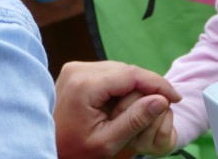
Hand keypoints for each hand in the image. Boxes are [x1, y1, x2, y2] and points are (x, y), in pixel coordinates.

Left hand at [54, 61, 180, 158]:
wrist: (41, 146)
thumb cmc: (72, 149)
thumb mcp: (107, 142)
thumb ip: (135, 121)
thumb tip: (161, 101)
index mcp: (84, 85)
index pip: (131, 74)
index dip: (158, 84)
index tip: (176, 97)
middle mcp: (78, 69)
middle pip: (126, 70)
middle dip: (148, 86)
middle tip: (166, 103)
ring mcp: (75, 68)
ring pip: (118, 70)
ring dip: (135, 85)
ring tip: (149, 104)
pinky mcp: (75, 72)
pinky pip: (107, 73)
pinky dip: (121, 85)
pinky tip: (129, 101)